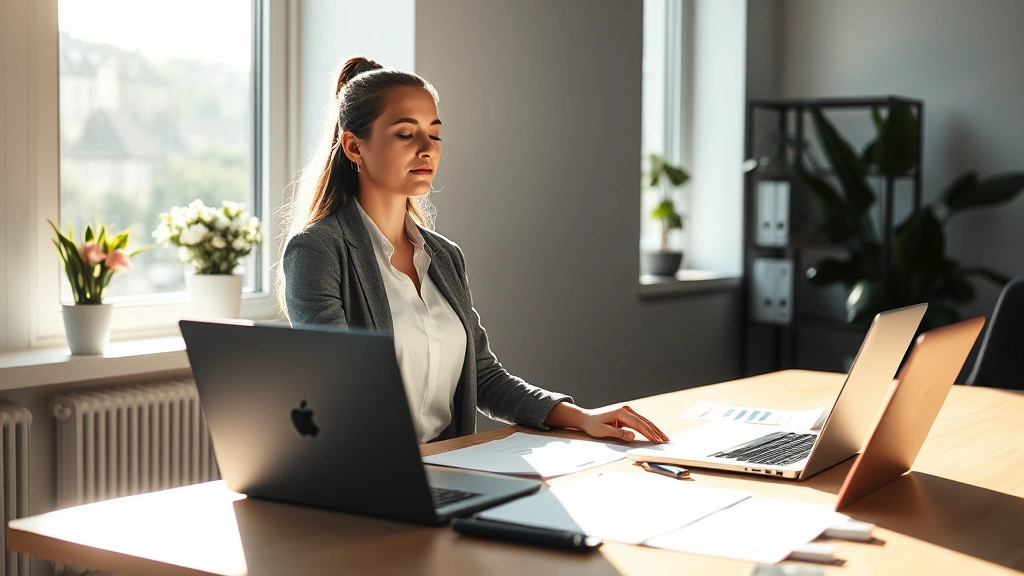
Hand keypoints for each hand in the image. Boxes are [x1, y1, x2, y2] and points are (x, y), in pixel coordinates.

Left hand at [544, 402, 669, 442]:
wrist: (586, 418)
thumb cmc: (593, 425)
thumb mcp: (603, 431)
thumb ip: (618, 434)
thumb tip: (632, 437)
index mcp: (621, 412)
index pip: (639, 424)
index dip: (649, 433)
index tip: (657, 441)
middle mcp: (626, 410)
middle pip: (644, 422)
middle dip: (656, 431)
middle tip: (665, 440)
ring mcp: (627, 411)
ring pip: (644, 421)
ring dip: (654, 430)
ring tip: (664, 438)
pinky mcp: (627, 415)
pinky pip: (640, 422)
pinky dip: (648, 428)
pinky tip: (654, 433)